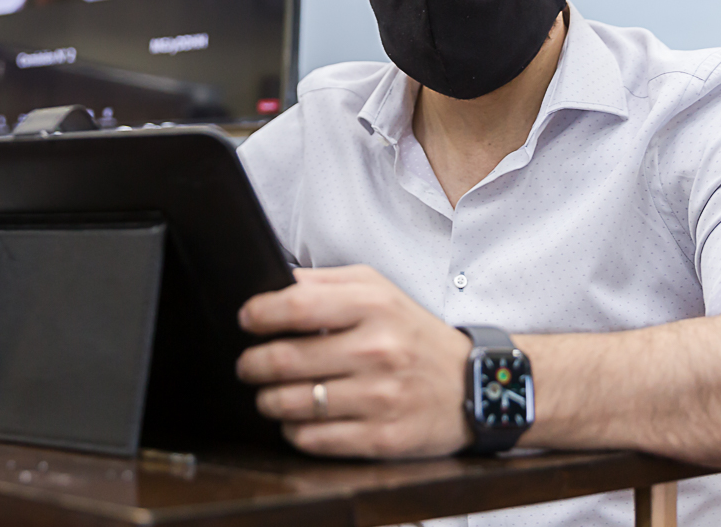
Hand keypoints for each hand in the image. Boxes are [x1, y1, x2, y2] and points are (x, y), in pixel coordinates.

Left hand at [235, 265, 472, 457]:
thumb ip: (326, 282)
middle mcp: (378, 350)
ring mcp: (381, 397)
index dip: (258, 314)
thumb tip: (274, 281)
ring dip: (267, 400)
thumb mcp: (379, 290)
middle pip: (284, 359)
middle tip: (248, 365)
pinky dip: (294, 431)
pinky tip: (297, 420)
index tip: (247, 321)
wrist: (473, 385)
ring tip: (268, 395)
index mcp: (374, 305)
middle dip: (252, 364)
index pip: (296, 305)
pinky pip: (315, 439)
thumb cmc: (414, 334)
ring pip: (293, 404)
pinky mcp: (383, 437)